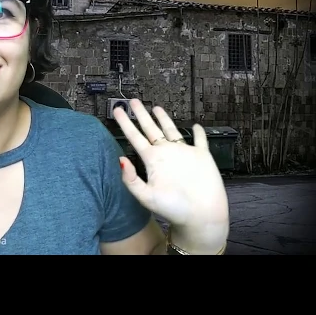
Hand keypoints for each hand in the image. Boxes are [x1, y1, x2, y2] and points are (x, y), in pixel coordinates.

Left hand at [114, 99, 228, 251]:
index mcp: (152, 161)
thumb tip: (120, 159)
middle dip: (141, 115)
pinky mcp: (201, 157)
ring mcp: (183, 154)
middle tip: (132, 101)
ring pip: (171, 130)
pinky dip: (198, 133)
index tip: (117, 110)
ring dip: (164, 119)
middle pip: (150, 129)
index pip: (135, 137)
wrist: (200, 217)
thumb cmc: (173, 210)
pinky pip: (199, 141)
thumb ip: (131, 179)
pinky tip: (195, 126)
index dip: (125, 123)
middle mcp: (166, 154)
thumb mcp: (146, 196)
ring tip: (155, 108)